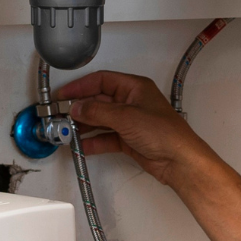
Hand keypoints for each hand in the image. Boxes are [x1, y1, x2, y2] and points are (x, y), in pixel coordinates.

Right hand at [50, 70, 214, 186]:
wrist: (179, 160)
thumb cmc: (165, 133)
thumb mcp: (126, 117)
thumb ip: (98, 112)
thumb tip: (77, 108)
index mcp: (134, 87)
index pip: (101, 81)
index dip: (80, 87)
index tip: (63, 95)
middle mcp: (131, 102)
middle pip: (99, 101)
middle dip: (80, 109)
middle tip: (62, 116)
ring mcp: (130, 122)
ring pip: (100, 120)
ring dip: (84, 126)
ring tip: (68, 132)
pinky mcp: (129, 139)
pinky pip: (106, 137)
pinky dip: (93, 141)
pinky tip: (82, 146)